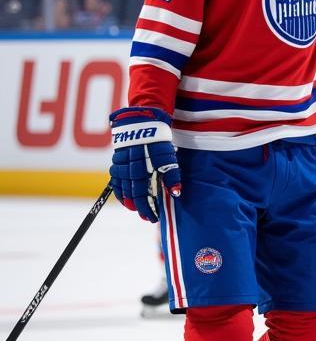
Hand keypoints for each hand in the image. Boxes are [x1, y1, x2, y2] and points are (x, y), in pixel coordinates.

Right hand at [109, 107, 180, 222]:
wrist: (142, 122)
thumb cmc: (158, 141)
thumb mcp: (168, 157)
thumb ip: (172, 176)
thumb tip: (176, 193)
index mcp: (143, 171)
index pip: (144, 196)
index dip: (148, 209)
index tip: (153, 218)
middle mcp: (129, 171)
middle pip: (133, 195)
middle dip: (140, 208)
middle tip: (147, 218)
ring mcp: (120, 167)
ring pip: (122, 189)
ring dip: (128, 201)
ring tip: (135, 209)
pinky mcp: (116, 161)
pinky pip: (115, 181)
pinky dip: (119, 191)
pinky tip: (124, 197)